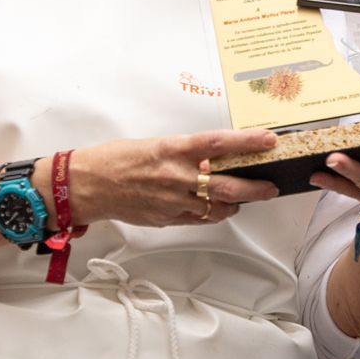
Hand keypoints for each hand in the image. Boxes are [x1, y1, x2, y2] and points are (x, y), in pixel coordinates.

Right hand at [72, 129, 282, 226]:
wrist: (88, 184)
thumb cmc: (117, 158)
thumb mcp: (156, 145)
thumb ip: (186, 153)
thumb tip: (214, 158)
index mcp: (173, 149)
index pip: (220, 143)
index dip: (248, 141)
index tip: (269, 139)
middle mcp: (176, 176)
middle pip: (228, 185)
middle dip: (256, 187)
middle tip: (271, 186)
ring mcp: (172, 201)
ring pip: (217, 207)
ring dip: (236, 204)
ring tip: (244, 198)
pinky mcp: (166, 218)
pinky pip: (200, 219)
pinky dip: (214, 214)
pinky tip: (218, 209)